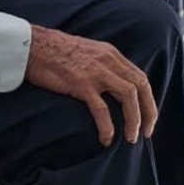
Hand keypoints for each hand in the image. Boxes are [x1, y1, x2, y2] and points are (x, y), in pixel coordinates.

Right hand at [24, 25, 157, 146]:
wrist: (34, 46)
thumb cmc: (56, 51)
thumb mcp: (88, 52)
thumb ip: (103, 64)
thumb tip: (113, 85)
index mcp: (111, 54)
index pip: (139, 77)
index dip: (148, 99)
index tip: (147, 117)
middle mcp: (108, 61)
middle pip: (140, 87)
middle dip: (148, 112)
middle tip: (146, 133)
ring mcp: (96, 72)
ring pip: (128, 96)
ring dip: (134, 120)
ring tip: (130, 138)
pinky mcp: (81, 84)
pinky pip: (102, 109)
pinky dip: (108, 126)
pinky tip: (106, 138)